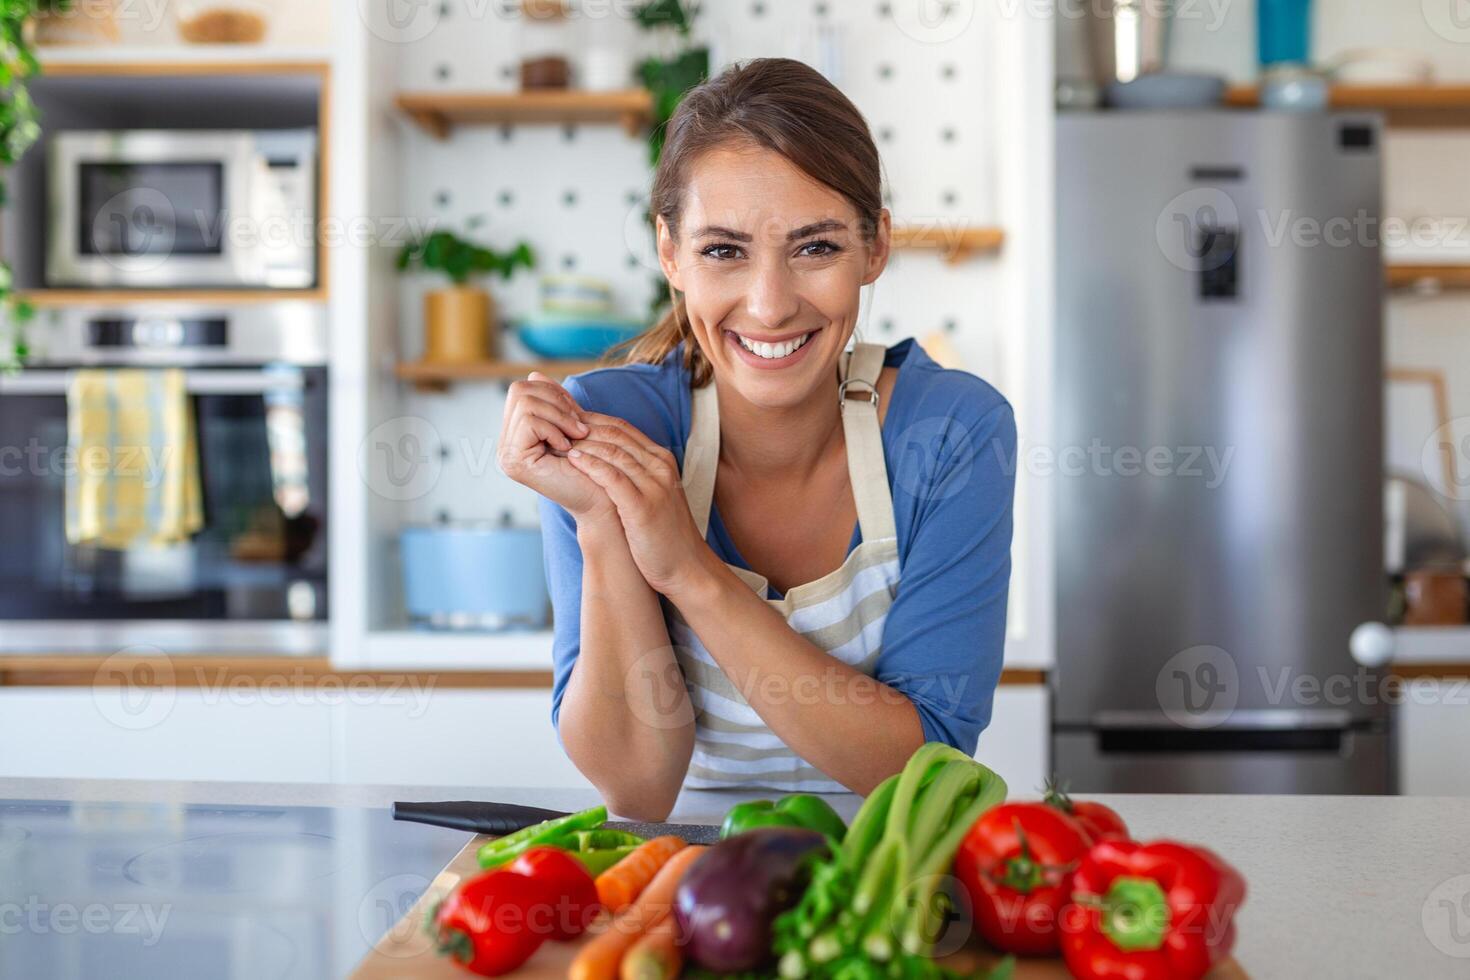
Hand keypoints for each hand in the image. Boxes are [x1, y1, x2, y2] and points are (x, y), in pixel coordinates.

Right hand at [497, 372, 613, 523]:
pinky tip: (568, 450)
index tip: (577, 415)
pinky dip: (555, 430)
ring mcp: (506, 453)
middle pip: (519, 391)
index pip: (521, 389)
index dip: (552, 393)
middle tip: (578, 427)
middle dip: (555, 402)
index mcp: (516, 433)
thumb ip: (554, 402)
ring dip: (559, 416)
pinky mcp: (513, 461)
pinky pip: (529, 421)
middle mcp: (505, 443)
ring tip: (576, 437)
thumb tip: (535, 374)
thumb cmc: (594, 465)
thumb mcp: (572, 424)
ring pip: (525, 403)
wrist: (604, 500)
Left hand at [566, 412, 710, 595]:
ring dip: (582, 444)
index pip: (623, 428)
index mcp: (662, 461)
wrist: (687, 566)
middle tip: (555, 428)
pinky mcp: (643, 506)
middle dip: (583, 428)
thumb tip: (602, 461)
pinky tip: (573, 460)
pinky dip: (590, 465)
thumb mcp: (654, 495)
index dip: (592, 421)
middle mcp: (660, 467)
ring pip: (613, 451)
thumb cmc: (665, 534)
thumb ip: (635, 474)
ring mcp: (654, 485)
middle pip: (616, 434)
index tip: (566, 423)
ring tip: (557, 441)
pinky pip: (612, 477)